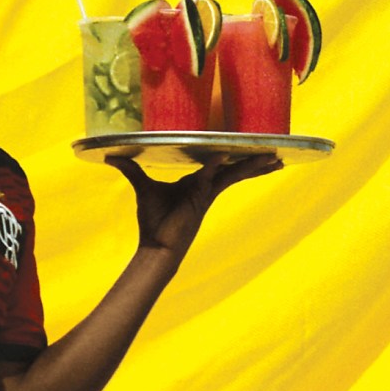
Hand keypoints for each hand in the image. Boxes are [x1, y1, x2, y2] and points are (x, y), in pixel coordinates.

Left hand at [106, 151, 282, 264]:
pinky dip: (218, 166)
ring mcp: (207, 193)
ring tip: (277, 159)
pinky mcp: (203, 199)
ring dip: (253, 165)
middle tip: (277, 152)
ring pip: (234, 172)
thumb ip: (132, 170)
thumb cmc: (153, 221)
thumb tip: (112, 157)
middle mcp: (207, 186)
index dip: (233, 153)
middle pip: (236, 167)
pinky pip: (214, 177)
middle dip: (255, 160)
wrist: (156, 246)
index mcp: (197, 182)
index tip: (248, 144)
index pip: (220, 163)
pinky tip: (224, 155)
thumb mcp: (143, 187)